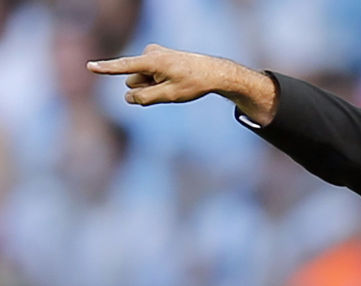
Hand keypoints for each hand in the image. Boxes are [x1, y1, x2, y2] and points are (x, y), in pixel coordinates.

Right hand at [87, 44, 276, 124]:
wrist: (212, 72)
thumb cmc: (193, 83)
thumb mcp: (169, 96)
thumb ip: (146, 98)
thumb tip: (128, 97)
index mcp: (153, 61)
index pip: (124, 67)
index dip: (106, 68)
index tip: (89, 66)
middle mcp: (150, 54)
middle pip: (133, 81)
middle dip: (145, 89)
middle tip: (170, 88)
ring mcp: (152, 55)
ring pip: (140, 79)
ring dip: (151, 85)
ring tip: (173, 83)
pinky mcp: (156, 58)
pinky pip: (147, 76)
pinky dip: (156, 82)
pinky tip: (173, 80)